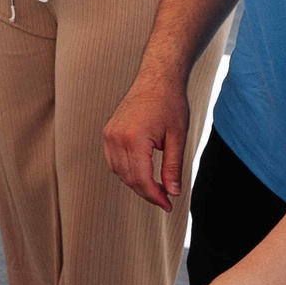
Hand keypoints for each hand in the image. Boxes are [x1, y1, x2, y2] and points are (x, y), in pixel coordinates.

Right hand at [104, 74, 192, 211]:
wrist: (157, 79)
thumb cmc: (169, 104)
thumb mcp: (177, 138)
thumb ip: (172, 167)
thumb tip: (173, 191)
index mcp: (134, 139)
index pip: (141, 179)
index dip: (155, 196)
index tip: (168, 205)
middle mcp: (116, 137)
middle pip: (128, 178)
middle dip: (147, 192)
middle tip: (166, 199)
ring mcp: (109, 134)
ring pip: (118, 172)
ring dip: (136, 183)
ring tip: (156, 187)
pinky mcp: (108, 131)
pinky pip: (113, 160)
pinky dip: (126, 171)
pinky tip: (142, 172)